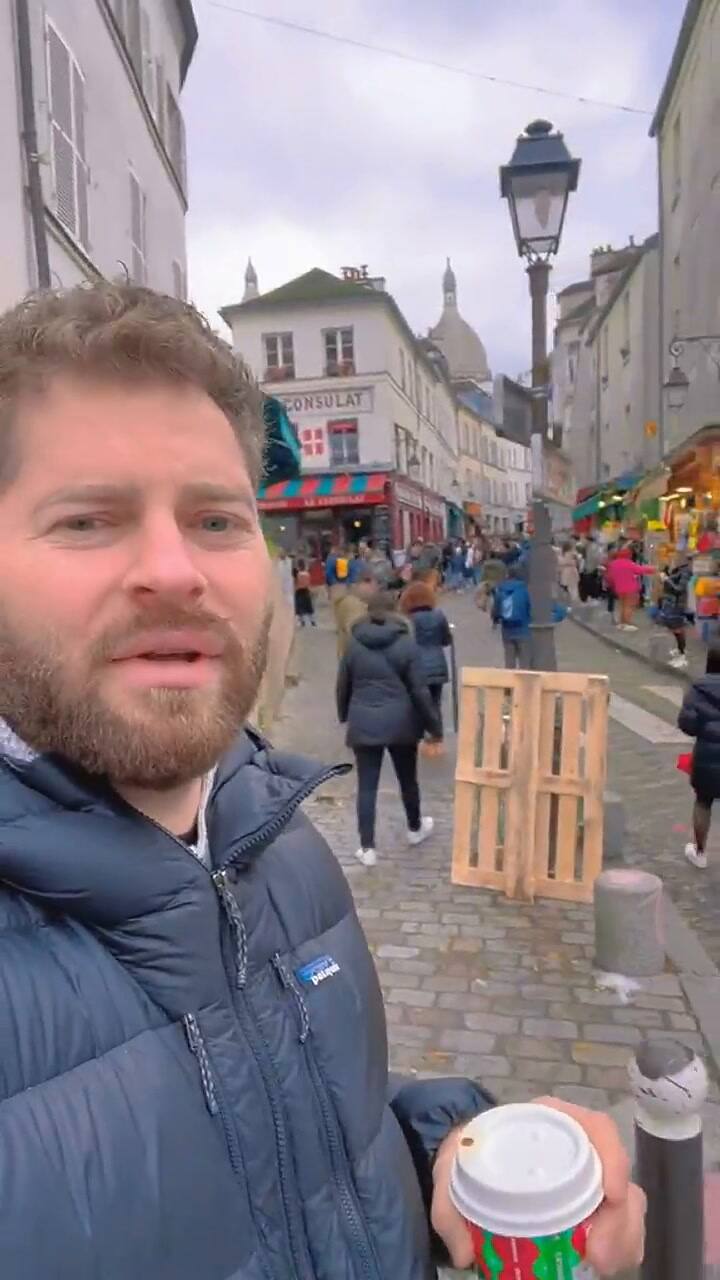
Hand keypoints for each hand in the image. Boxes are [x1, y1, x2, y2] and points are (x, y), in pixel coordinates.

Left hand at [430, 1097, 645, 1274]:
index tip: (611, 1195)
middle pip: (619, 1175)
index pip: (597, 1128)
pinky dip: (622, 1246)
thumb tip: (466, 1252)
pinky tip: (604, 1264)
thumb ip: (448, 1207)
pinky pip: (621, 1224)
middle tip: (600, 1257)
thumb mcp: (452, 1169)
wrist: (472, 1166)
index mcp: (553, 1122)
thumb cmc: (471, 1156)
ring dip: (624, 1237)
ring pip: (627, 1204)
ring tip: (602, 1265)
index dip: (613, 1158)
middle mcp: (579, 1146)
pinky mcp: (592, 1207)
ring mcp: (589, 1178)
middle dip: (621, 1219)